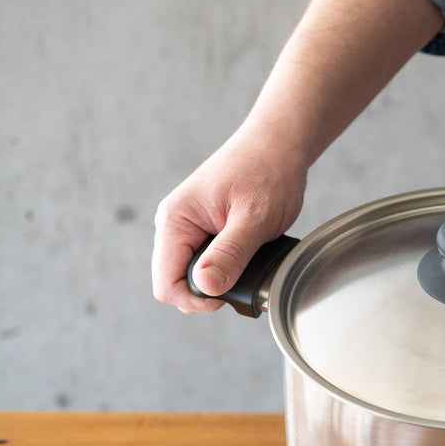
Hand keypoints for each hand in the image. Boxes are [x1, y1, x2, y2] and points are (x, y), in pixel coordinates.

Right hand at [152, 126, 304, 312]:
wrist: (278, 145)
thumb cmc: (267, 171)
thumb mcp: (254, 217)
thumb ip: (230, 253)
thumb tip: (205, 287)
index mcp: (175, 220)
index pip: (166, 285)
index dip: (196, 300)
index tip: (229, 293)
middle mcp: (174, 225)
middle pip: (177, 284)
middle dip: (210, 290)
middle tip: (245, 272)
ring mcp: (189, 228)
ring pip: (194, 275)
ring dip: (221, 277)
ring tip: (249, 258)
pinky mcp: (205, 230)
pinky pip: (207, 263)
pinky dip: (228, 267)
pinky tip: (247, 254)